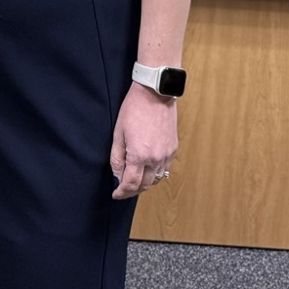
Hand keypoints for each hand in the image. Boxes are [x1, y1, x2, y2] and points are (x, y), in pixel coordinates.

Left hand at [110, 84, 176, 198]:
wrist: (155, 94)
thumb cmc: (134, 109)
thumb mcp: (118, 133)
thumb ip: (117, 157)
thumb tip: (117, 174)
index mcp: (139, 155)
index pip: (131, 184)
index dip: (122, 192)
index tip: (116, 194)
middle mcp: (156, 159)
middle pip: (145, 185)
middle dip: (132, 190)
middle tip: (123, 190)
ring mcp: (166, 155)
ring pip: (156, 179)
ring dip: (145, 184)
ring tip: (134, 181)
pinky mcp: (173, 149)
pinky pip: (164, 169)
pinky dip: (155, 174)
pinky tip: (147, 169)